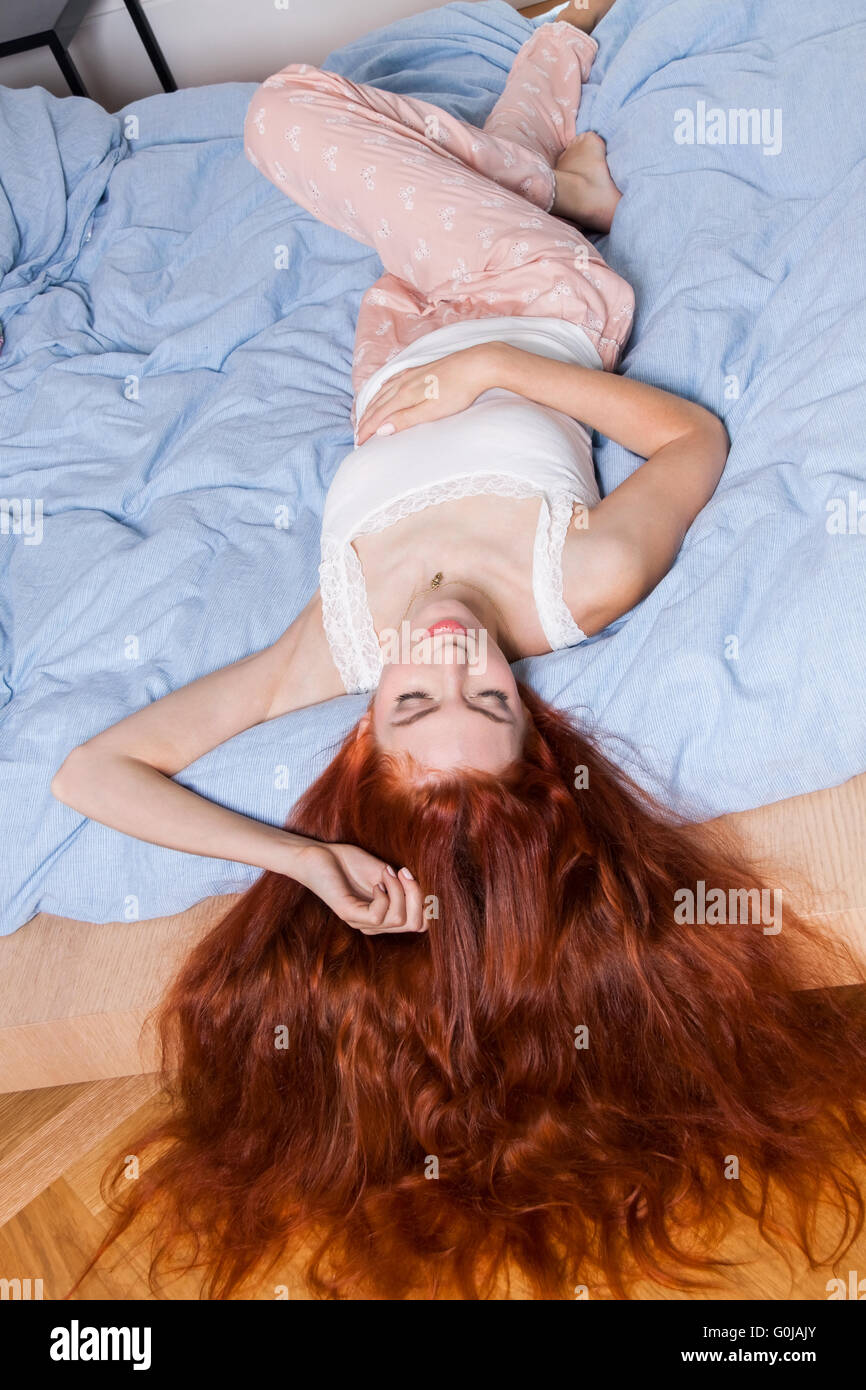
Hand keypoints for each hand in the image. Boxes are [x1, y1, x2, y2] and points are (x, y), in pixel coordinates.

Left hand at [288, 840, 426, 934]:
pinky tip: (377, 882)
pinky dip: (384, 896)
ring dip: (400, 891)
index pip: (421, 924)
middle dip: (419, 897)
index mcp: (386, 917)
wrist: (318, 856)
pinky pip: (378, 916)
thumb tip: (432, 890)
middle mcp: (375, 925)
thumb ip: (405, 884)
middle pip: (415, 924)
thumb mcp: (387, 873)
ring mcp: (361, 922)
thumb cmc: (350, 863)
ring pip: (398, 919)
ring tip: (389, 871)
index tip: (422, 878)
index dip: (430, 904)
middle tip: (406, 872)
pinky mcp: (348, 914)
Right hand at [355, 343, 502, 444]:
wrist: (477, 364)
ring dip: (372, 405)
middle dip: (366, 420)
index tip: (359, 443)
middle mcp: (403, 382)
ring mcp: (411, 374)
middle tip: (358, 435)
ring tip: (365, 416)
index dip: (367, 430)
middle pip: (378, 403)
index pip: (379, 415)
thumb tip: (381, 429)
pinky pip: (392, 381)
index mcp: (404, 395)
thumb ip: (406, 420)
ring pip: (383, 392)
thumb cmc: (458, 390)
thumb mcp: (432, 411)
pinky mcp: (420, 370)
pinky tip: (384, 390)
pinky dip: (382, 390)